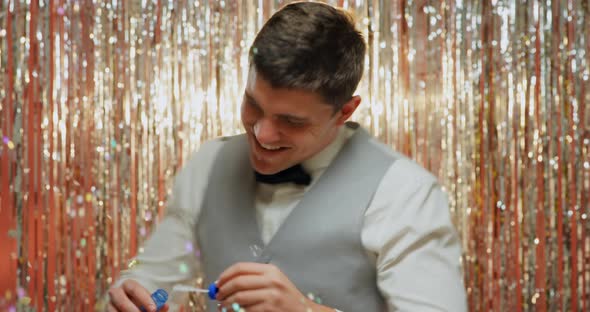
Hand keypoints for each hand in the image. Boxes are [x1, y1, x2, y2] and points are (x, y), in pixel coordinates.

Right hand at [107, 279, 168, 311]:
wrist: (126, 305)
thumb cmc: (140, 302)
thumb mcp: (148, 302)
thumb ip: (157, 304)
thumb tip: (165, 306)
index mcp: (128, 285)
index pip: (135, 288)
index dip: (144, 299)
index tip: (154, 309)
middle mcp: (116, 292)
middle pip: (121, 300)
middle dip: (132, 309)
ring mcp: (109, 303)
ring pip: (114, 310)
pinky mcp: (106, 311)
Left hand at [216, 262, 332, 311]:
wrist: (304, 311)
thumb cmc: (286, 299)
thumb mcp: (274, 282)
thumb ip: (253, 280)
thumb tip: (226, 283)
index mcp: (270, 270)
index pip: (241, 267)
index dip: (225, 275)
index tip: (218, 282)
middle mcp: (271, 279)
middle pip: (238, 281)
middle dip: (223, 289)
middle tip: (217, 296)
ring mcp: (271, 294)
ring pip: (240, 296)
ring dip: (227, 303)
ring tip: (223, 306)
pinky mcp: (270, 307)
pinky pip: (246, 309)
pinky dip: (236, 311)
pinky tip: (233, 311)